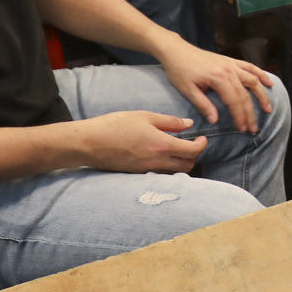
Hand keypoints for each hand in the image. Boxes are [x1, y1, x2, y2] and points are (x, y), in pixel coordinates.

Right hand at [74, 110, 207, 172]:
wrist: (89, 143)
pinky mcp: (138, 175)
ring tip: (178, 150)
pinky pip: (161, 174)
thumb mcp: (144, 116)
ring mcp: (147, 170)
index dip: (202, 145)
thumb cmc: (115, 125)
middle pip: (188, 166)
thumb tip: (188, 124)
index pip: (192, 151)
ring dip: (182, 163)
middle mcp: (157, 161)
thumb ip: (169, 122)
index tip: (202, 138)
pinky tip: (162, 157)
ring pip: (175, 173)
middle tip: (191, 144)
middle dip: (194, 156)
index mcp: (162, 145)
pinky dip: (168, 168)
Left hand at [156, 39, 275, 133]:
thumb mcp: (188, 90)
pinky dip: (261, 74)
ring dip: (262, 95)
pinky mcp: (231, 61)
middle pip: (246, 94)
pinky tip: (269, 83)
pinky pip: (250, 67)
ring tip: (268, 108)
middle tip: (254, 127)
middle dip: (251, 113)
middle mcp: (229, 70)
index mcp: (218, 78)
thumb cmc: (179, 70)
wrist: (176, 50)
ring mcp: (231, 64)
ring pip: (253, 80)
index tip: (243, 129)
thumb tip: (215, 121)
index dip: (240, 117)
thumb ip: (203, 105)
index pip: (234, 102)